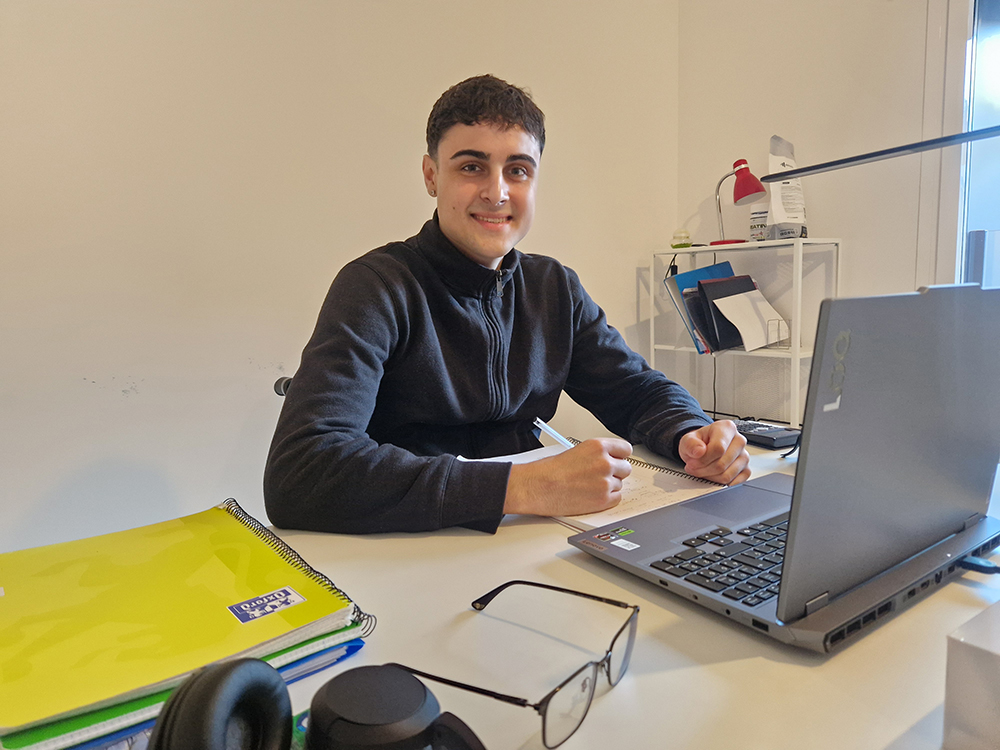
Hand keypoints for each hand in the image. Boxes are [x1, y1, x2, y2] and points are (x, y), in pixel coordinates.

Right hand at [504, 438, 633, 516]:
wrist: (537, 487)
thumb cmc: (549, 470)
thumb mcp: (576, 450)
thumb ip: (597, 454)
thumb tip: (610, 460)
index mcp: (598, 446)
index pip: (626, 449)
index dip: (620, 456)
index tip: (617, 460)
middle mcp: (605, 463)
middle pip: (625, 468)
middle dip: (615, 472)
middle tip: (599, 476)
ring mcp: (605, 482)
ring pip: (620, 484)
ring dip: (609, 486)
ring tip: (588, 486)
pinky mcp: (603, 500)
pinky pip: (617, 498)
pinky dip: (608, 499)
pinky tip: (592, 495)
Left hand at [678, 421, 750, 485]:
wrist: (703, 449)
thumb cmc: (699, 443)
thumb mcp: (688, 440)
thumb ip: (690, 443)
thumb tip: (699, 451)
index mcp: (727, 428)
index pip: (718, 448)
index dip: (703, 459)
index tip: (692, 461)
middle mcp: (739, 441)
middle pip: (722, 464)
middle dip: (703, 469)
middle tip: (693, 467)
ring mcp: (744, 456)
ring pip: (727, 475)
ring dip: (710, 477)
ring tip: (701, 470)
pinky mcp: (746, 470)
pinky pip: (734, 482)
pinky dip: (720, 483)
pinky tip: (712, 475)